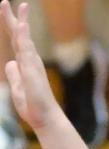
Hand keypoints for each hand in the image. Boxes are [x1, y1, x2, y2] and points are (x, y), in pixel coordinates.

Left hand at [1, 1, 61, 130]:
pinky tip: (22, 25)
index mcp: (25, 64)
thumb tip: (11, 63)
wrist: (44, 118)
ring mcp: (32, 64)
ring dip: (21, 21)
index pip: (17, 41)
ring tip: (20, 6)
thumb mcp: (17, 87)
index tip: (8, 10)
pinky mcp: (32, 69)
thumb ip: (14, 74)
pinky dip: (24, 36)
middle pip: (19, 35)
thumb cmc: (33, 106)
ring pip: (24, 38)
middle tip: (5, 1)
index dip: (12, 25)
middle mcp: (30, 61)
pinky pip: (27, 49)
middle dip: (13, 18)